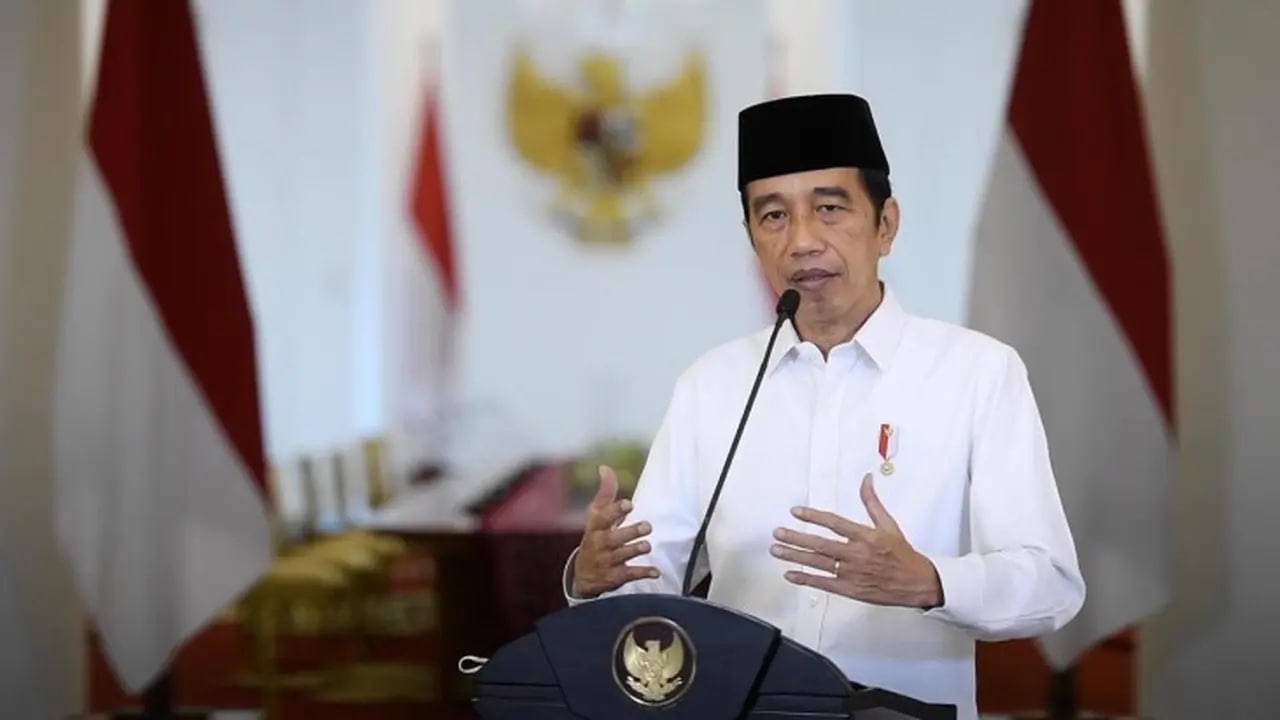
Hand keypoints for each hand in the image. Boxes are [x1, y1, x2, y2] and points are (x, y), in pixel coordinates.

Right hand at [571, 465, 658, 597]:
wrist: (584, 575)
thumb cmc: (595, 537)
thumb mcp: (596, 516)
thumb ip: (605, 493)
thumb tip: (605, 467)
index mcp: (595, 527)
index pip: (602, 517)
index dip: (615, 510)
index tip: (629, 504)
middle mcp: (600, 544)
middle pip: (613, 538)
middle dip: (630, 532)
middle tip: (647, 526)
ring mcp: (607, 561)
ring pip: (622, 556)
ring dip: (635, 550)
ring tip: (647, 546)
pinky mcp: (615, 577)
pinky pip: (629, 575)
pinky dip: (643, 573)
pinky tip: (655, 572)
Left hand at [770, 473, 941, 607]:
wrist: (917, 583)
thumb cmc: (902, 554)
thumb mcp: (889, 525)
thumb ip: (872, 502)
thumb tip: (866, 479)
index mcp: (866, 536)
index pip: (834, 523)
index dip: (813, 516)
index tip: (796, 512)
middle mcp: (857, 554)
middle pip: (820, 544)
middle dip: (796, 538)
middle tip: (777, 533)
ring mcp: (852, 573)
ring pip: (818, 563)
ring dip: (795, 556)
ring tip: (777, 550)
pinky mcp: (851, 589)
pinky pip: (824, 583)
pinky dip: (806, 579)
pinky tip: (790, 574)